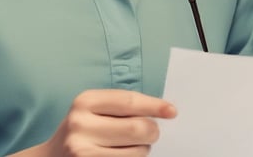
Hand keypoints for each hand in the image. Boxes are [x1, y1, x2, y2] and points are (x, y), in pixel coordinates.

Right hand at [42, 89, 176, 155]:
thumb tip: (164, 111)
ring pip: (138, 152)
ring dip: (142, 151)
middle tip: (149, 133)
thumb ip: (122, 107)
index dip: (155, 106)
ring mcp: (82, 152)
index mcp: (84, 102)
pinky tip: (121, 156)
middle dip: (151, 132)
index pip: (129, 101)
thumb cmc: (82, 131)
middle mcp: (80, 125)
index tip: (172, 111)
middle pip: (138, 128)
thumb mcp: (92, 110)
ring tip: (127, 148)